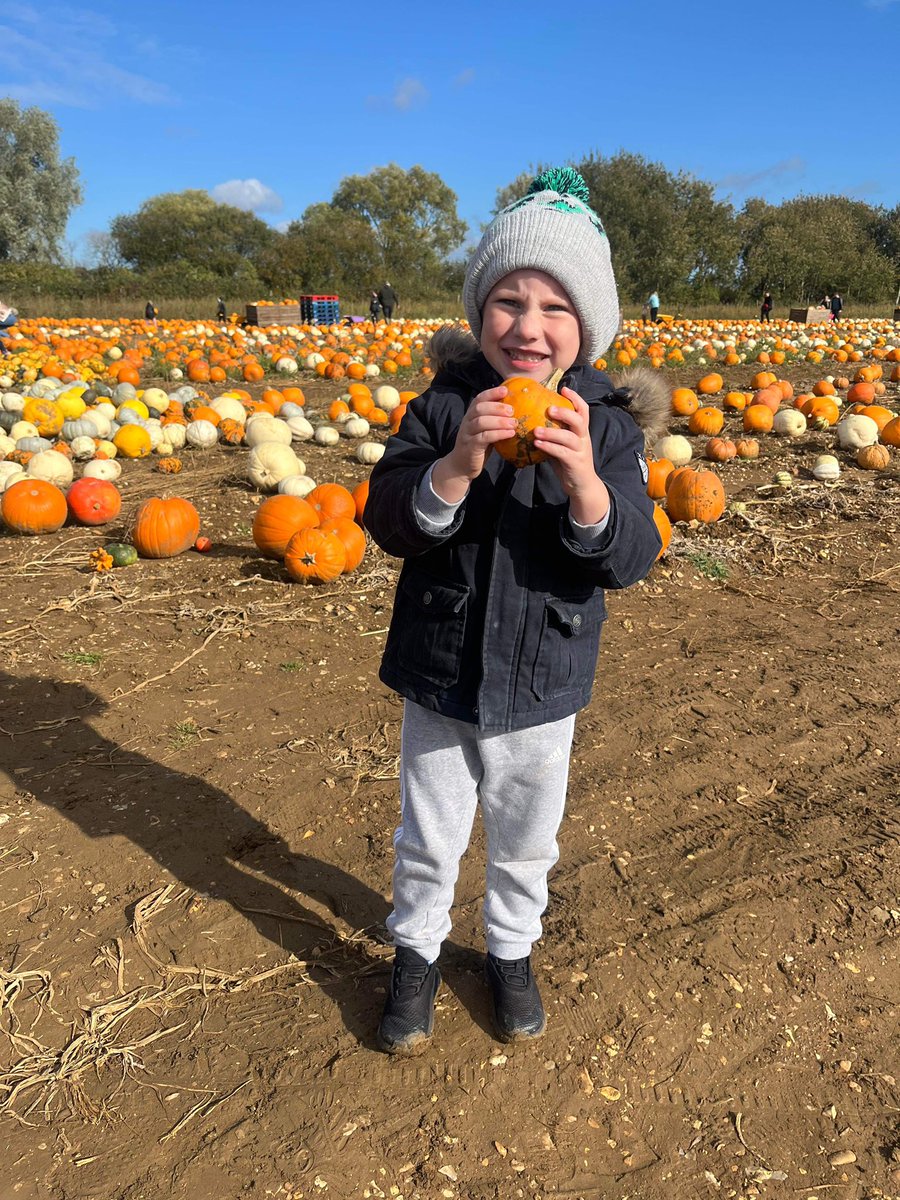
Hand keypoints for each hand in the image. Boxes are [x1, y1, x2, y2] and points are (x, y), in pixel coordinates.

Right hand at [431, 386, 514, 502]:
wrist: (461, 466)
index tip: (506, 390)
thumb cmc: (477, 446)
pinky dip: (498, 434)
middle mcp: (467, 422)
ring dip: (499, 421)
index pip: (479, 399)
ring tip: (514, 423)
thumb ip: (494, 421)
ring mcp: (467, 435)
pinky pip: (484, 438)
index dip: (491, 393)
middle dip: (497, 407)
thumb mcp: (485, 430)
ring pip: (481, 422)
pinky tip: (510, 433)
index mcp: (470, 416)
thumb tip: (516, 411)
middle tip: (512, 410)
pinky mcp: (470, 447)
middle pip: (479, 408)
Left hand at [532, 386, 610, 524]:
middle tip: (548, 409)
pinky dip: (549, 447)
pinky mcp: (575, 463)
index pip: (583, 410)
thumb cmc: (568, 462)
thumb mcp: (563, 444)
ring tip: (535, 430)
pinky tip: (537, 444)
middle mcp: (583, 438)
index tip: (563, 389)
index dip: (575, 398)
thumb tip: (532, 420)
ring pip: (569, 437)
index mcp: (581, 431)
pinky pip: (562, 453)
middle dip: (564, 412)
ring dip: (552, 432)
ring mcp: (580, 450)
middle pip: (579, 420)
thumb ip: (554, 433)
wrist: (582, 485)